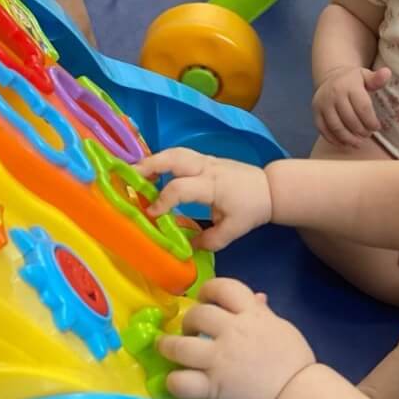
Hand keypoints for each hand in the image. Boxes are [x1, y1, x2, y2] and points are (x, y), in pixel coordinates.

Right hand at [135, 147, 271, 249]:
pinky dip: (164, 161)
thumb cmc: (253, 208)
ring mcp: (207, 160)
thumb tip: (186, 246)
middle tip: (128, 178)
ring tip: (135, 174)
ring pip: (175, 152)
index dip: (162, 200)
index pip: (180, 188)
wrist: (270, 188)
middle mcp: (207, 168)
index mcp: (213, 185)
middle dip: (149, 166)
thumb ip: (210, 240)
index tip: (151, 214)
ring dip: (154, 160)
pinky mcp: (206, 159)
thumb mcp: (234, 230)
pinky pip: (181, 156)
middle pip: (173, 158)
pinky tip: (153, 173)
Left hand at [158, 278, 314, 398]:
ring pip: (181, 346)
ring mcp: (220, 360)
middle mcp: (232, 332)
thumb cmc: (295, 362)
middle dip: (189, 320)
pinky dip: (175, 381)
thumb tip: (257, 297)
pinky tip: (176, 380)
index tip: (206, 299)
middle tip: (190, 331)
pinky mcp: (213, 386)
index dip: (209, 290)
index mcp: (252, 315)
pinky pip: (182, 381)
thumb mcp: (281, 328)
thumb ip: (262, 313)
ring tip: (167, 349)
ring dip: (169, 346)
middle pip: (198, 314)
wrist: (298, 396)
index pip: (224, 287)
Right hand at [312, 65, 391, 147]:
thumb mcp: (366, 75)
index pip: (362, 107)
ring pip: (336, 127)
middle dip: (361, 131)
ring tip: (358, 143)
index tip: (376, 127)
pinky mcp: (316, 113)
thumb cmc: (353, 80)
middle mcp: (334, 94)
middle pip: (350, 119)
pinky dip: (334, 140)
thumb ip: (377, 78)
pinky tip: (345, 144)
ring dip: (349, 139)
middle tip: (368, 135)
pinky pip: (324, 130)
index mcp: (349, 85)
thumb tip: (387, 72)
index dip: (371, 121)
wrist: (330, 77)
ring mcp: (323, 105)